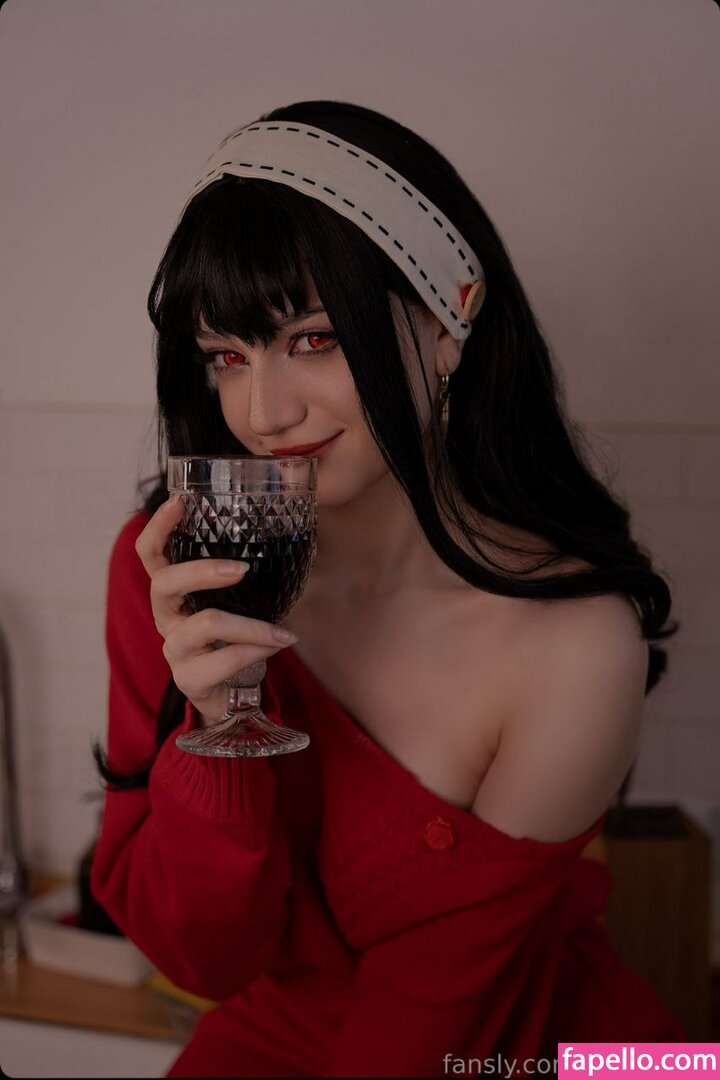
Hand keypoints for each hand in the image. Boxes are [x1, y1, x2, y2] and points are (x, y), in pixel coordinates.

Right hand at [134, 495, 297, 724]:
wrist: (232, 695)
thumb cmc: (233, 638)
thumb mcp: (235, 601)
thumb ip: (242, 575)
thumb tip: (285, 532)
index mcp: (172, 592)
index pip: (150, 554)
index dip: (158, 527)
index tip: (179, 500)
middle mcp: (165, 617)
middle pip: (164, 583)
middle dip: (203, 571)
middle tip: (242, 569)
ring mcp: (173, 649)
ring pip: (207, 624)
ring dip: (253, 626)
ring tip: (284, 632)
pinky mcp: (188, 679)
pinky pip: (225, 658)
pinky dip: (257, 650)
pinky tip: (278, 645)